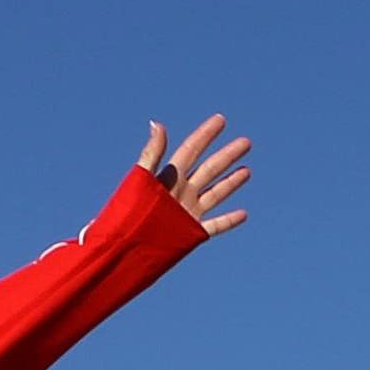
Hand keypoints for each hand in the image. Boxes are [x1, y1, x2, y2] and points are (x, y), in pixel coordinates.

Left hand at [137, 113, 248, 233]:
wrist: (122, 249)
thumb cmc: (126, 214)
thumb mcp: (140, 180)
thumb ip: (151, 153)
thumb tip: (158, 124)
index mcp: (168, 178)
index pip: (191, 150)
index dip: (205, 135)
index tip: (220, 120)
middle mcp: (180, 193)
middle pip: (209, 169)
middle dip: (227, 156)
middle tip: (246, 142)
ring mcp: (187, 213)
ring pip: (215, 194)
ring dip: (231, 182)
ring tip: (247, 170)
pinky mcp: (190, 234)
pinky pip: (214, 226)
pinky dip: (229, 221)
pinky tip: (243, 214)